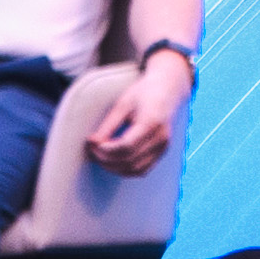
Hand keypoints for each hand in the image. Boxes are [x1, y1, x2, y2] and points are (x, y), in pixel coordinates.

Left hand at [83, 54, 188, 175]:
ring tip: (100, 157)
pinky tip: (113, 161)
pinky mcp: (162, 152)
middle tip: (92, 150)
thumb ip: (108, 126)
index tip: (92, 144)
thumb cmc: (143, 93)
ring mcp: (163, 147)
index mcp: (151, 122)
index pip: (126, 146)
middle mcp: (160, 138)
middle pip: (130, 160)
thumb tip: (92, 143)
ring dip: (115, 168)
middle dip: (107, 160)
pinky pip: (142, 169)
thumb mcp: (122, 105)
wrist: (167, 89)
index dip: (106, 150)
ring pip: (136, 169)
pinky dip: (126, 169)